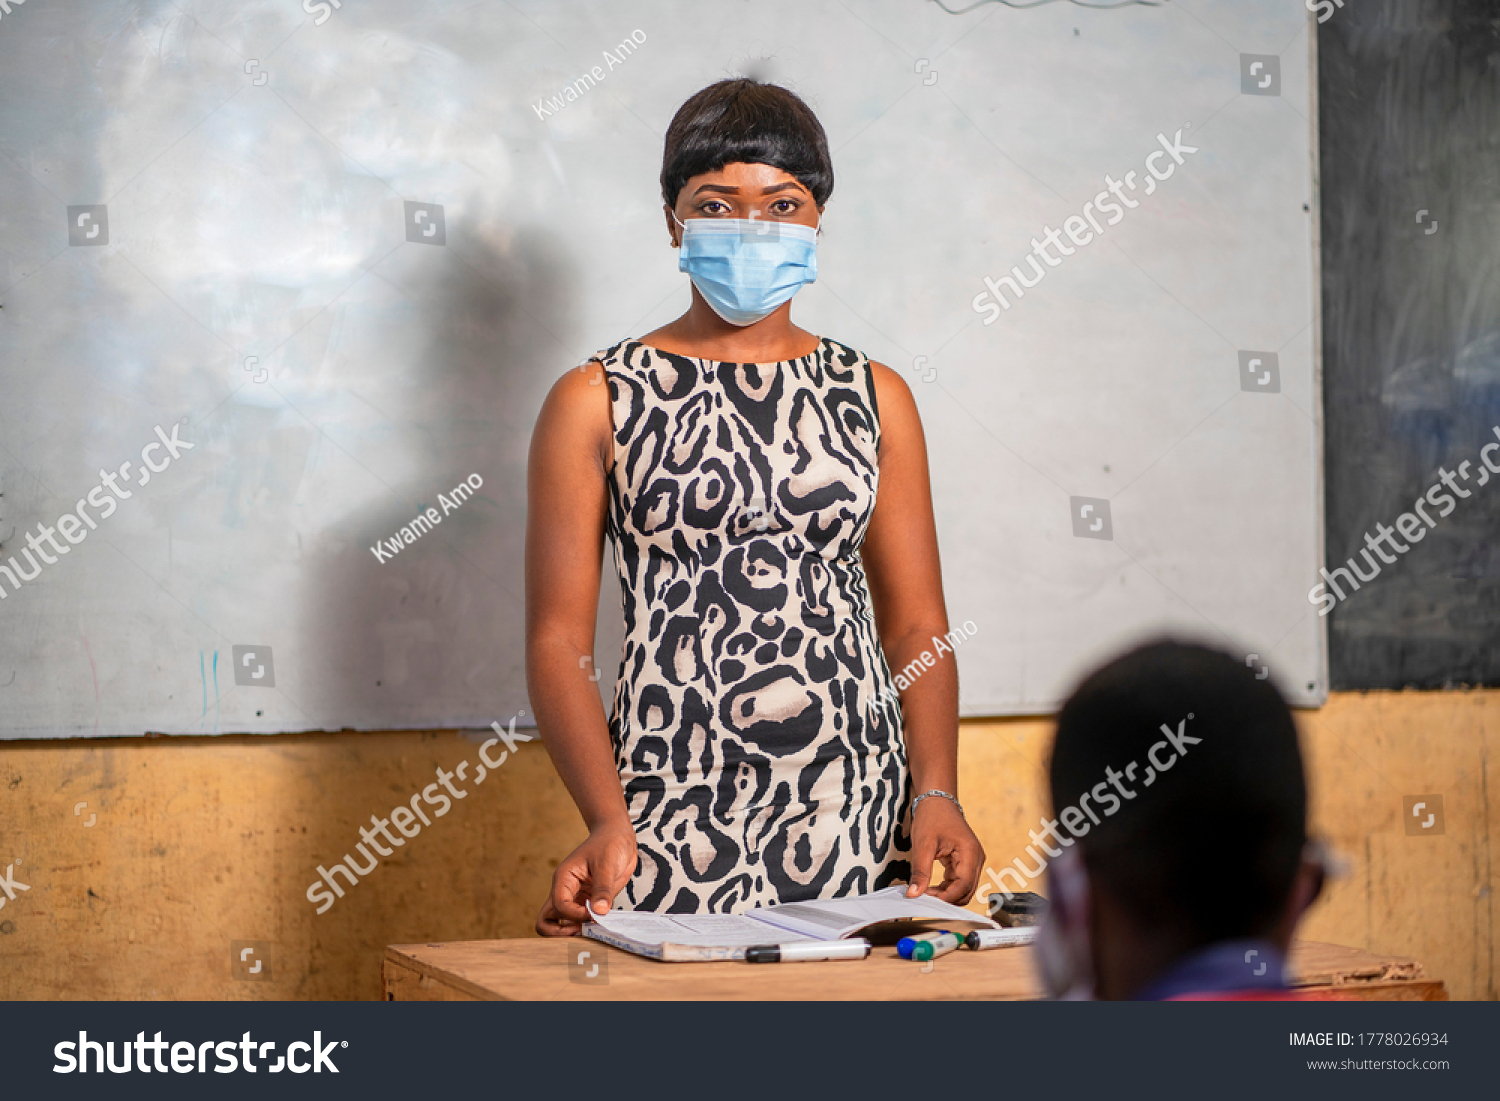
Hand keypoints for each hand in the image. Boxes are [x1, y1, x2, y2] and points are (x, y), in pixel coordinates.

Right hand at [536, 820, 637, 935]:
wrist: (617, 836)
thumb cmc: (609, 843)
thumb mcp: (606, 864)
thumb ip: (603, 889)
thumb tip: (598, 912)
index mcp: (564, 879)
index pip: (559, 906)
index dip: (576, 915)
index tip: (595, 913)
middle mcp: (565, 891)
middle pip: (546, 921)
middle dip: (560, 933)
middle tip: (582, 932)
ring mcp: (575, 898)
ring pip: (559, 924)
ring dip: (572, 933)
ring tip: (591, 932)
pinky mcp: (588, 902)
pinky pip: (580, 921)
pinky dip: (586, 928)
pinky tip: (601, 926)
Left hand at [906, 796, 984, 904]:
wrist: (937, 800)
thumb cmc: (932, 816)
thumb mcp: (922, 844)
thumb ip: (920, 871)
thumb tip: (914, 894)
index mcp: (970, 852)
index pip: (963, 885)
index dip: (946, 897)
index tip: (926, 900)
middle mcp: (976, 858)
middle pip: (966, 890)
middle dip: (946, 898)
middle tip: (923, 897)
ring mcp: (973, 860)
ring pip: (964, 888)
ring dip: (946, 894)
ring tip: (925, 892)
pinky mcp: (966, 861)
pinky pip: (959, 881)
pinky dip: (947, 887)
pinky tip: (930, 887)